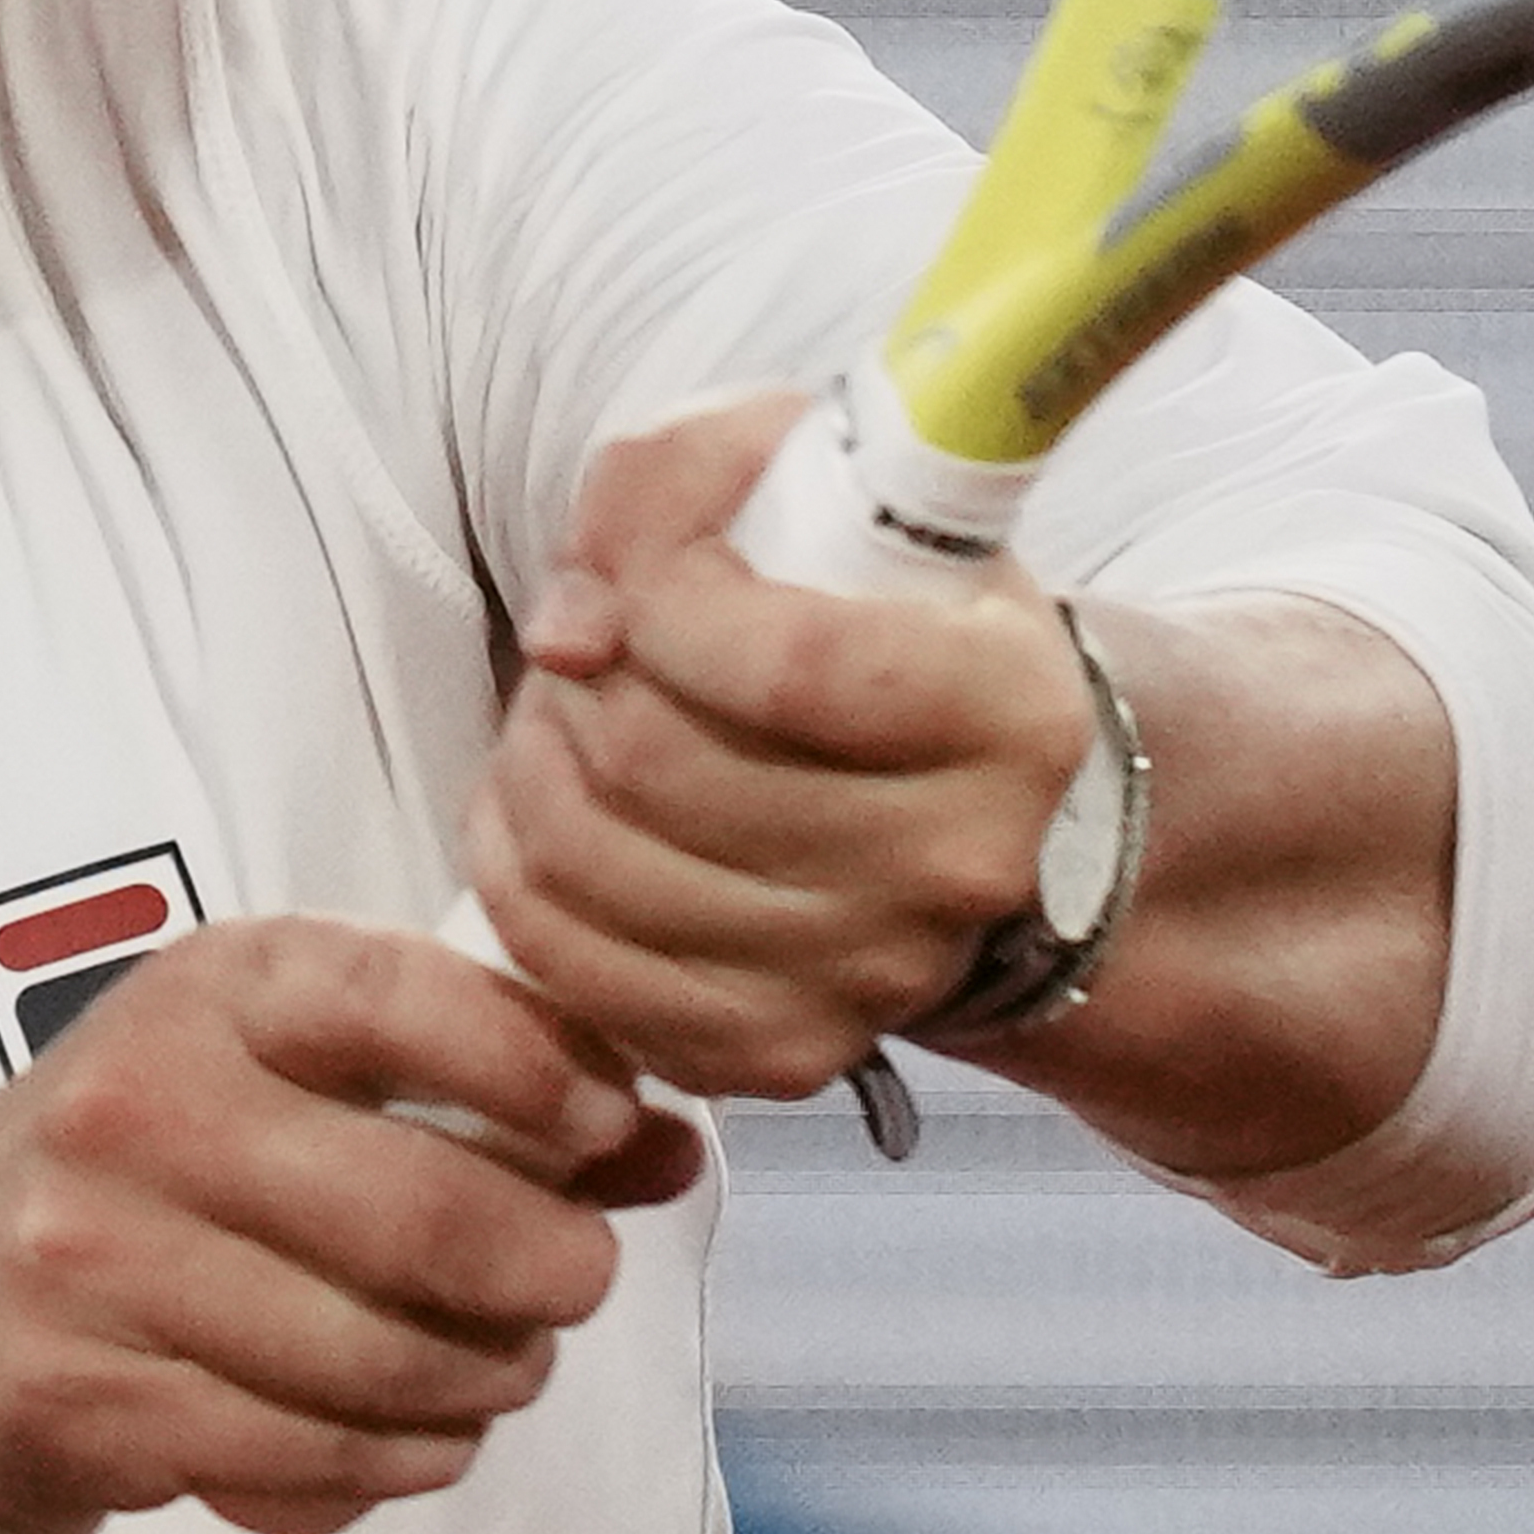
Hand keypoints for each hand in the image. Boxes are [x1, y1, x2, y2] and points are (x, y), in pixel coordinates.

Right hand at [0, 916, 700, 1533]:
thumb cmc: (157, 1157)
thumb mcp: (286, 1069)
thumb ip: (481, 1086)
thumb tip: (668, 1143)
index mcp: (212, 991)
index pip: (402, 1000)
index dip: (541, 1071)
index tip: (611, 1127)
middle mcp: (144, 1111)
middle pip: (420, 1215)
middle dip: (549, 1267)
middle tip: (577, 1281)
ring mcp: (101, 1264)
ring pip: (379, 1360)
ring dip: (486, 1380)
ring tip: (500, 1365)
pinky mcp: (90, 1402)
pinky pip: (312, 1458)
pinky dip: (404, 1459)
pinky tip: (416, 1434)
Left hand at [458, 389, 1097, 1099]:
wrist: (946, 792)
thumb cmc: (873, 618)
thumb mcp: (824, 487)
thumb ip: (687, 479)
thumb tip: (576, 622)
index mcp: (1015, 712)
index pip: (786, 663)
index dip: (659, 593)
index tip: (636, 568)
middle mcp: (961, 862)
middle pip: (664, 764)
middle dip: (578, 684)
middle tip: (586, 649)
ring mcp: (874, 976)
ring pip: (599, 865)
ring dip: (531, 769)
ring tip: (563, 721)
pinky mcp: (782, 1054)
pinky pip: (578, 974)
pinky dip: (518, 882)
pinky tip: (539, 818)